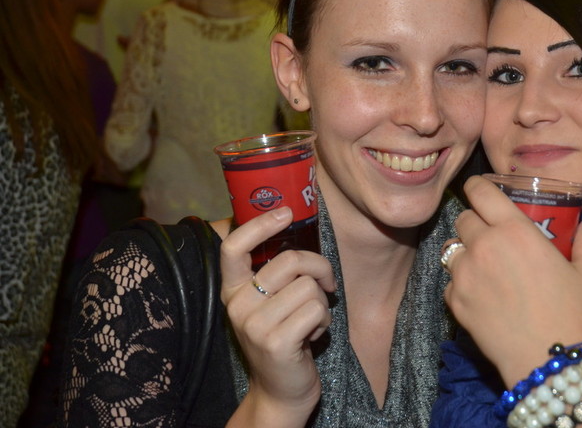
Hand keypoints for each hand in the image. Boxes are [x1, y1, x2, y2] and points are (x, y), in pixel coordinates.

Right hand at [220, 207, 335, 425]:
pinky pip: (316, 309)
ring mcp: (254, 325)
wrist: (281, 391)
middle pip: (289, 260)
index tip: (286, 213)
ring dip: (321, 303)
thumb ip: (275, 272)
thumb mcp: (269, 303)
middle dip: (319, 268)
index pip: (233, 247)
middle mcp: (238, 305)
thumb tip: (297, 229)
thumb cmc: (283, 336)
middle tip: (325, 285)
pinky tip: (313, 335)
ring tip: (310, 320)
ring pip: (309, 286)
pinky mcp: (276, 341)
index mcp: (232, 291)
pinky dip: (324, 320)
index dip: (260, 224)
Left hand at [443, 175, 581, 387]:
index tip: (479, 190)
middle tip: (488, 235)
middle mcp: (484, 245)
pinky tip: (481, 295)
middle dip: (474, 222)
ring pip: (452, 250)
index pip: (480, 192)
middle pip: (463, 219)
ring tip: (483, 267)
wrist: (548, 360)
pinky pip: (450, 282)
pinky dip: (461, 285)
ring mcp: (465, 274)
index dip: (477, 187)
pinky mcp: (454, 301)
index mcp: (515, 230)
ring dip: (465, 253)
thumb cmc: (573, 312)